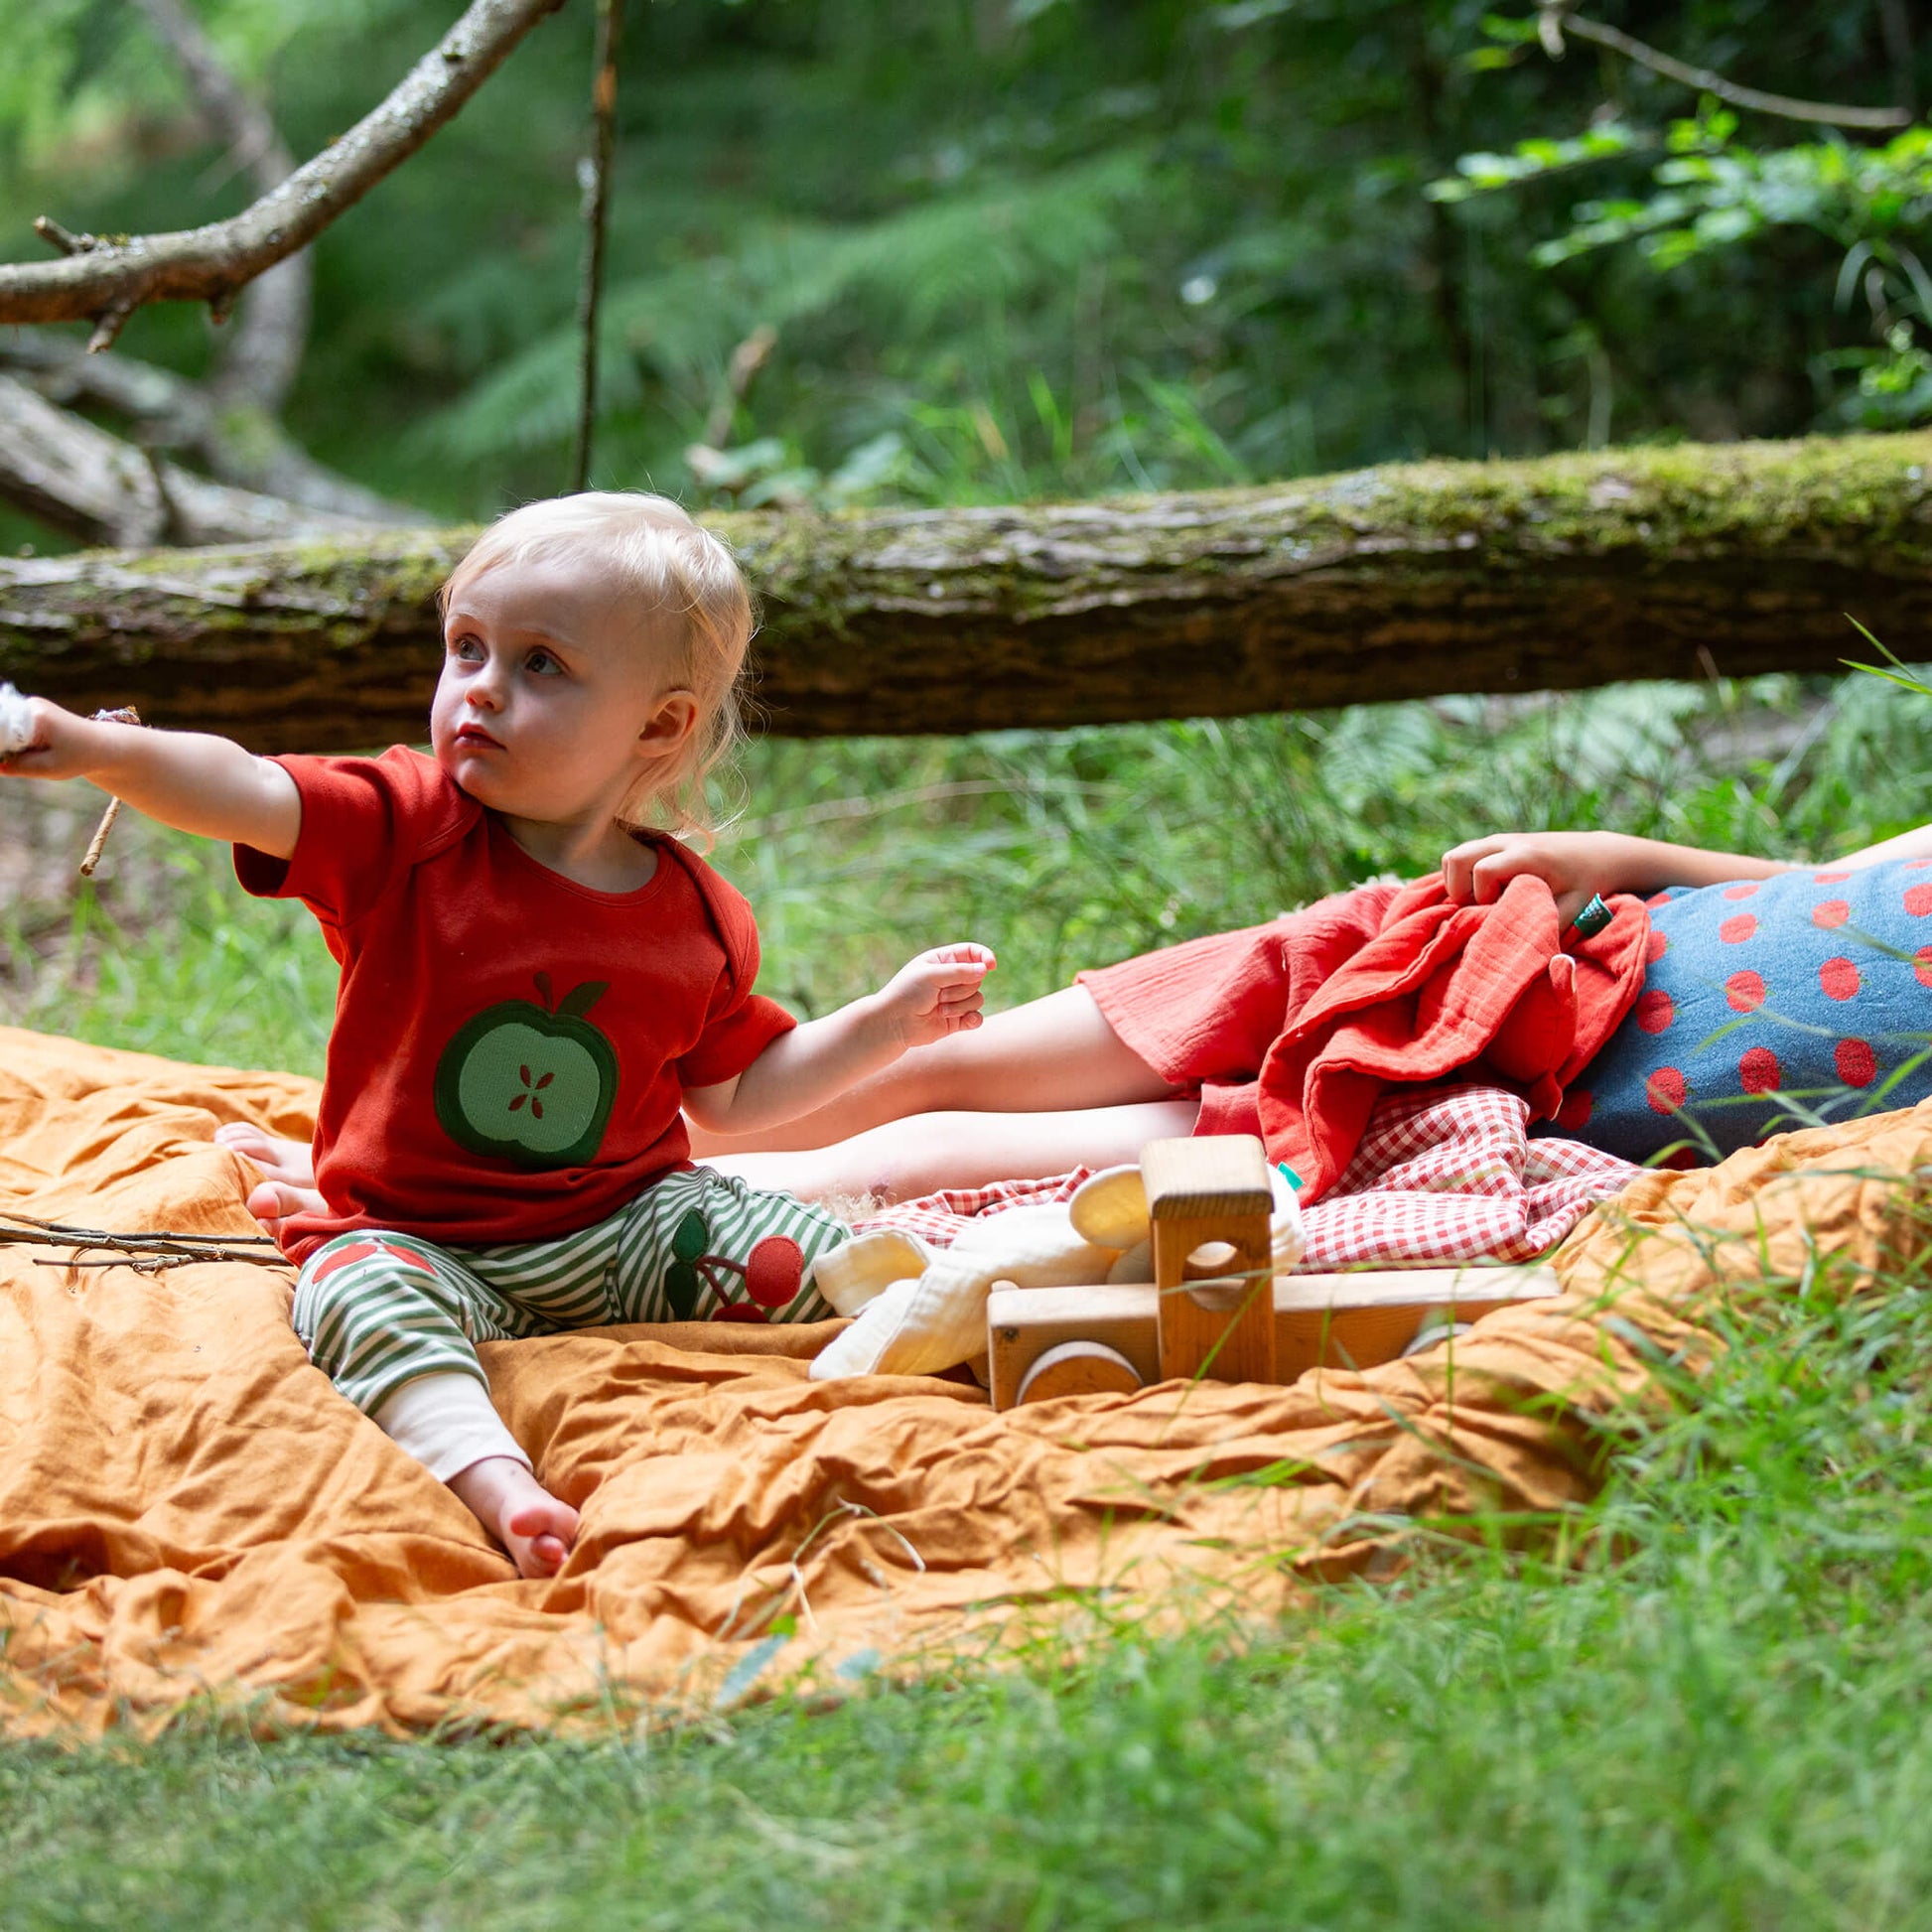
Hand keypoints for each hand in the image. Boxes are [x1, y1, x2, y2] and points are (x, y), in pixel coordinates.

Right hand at [0, 697, 102, 782]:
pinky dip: (17, 741)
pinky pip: (13, 726)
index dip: (0, 748)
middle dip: (5, 747)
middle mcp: (31, 705)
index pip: (1, 730)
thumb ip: (19, 767)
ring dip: (11, 745)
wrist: (102, 744)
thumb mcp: (50, 768)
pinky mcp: (31, 710)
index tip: (4, 763)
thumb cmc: (80, 757)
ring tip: (37, 756)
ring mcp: (30, 705)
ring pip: (6, 727)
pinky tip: (34, 750)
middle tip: (28, 760)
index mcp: (36, 717)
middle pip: (1, 727)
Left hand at [874, 942, 995, 1047]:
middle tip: (939, 994)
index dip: (984, 956)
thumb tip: (985, 969)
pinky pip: (977, 1017)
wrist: (894, 1023)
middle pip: (977, 978)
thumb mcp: (931, 975)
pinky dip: (972, 1019)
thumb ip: (959, 972)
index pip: (971, 952)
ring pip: (978, 998)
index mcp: (943, 960)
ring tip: (939, 1009)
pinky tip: (965, 1021)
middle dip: (962, 988)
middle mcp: (952, 978)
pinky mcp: (958, 1019)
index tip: (990, 965)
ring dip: (960, 1005)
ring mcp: (955, 999)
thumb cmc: (907, 994)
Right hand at [1440, 831, 1629, 927]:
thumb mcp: (1574, 910)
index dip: (1482, 895)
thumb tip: (1518, 953)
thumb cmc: (1588, 885)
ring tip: (1480, 903)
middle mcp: (1506, 842)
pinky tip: (1483, 894)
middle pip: (1456, 858)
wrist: (1599, 855)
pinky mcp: (1495, 844)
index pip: (1483, 871)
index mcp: (1527, 856)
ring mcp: (1498, 840)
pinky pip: (1461, 857)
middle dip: (1458, 890)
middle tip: (1479, 909)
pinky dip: (1462, 877)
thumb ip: (1546, 927)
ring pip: (1453, 858)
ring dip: (1457, 884)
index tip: (1501, 910)